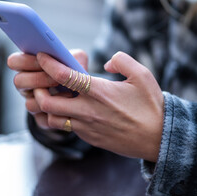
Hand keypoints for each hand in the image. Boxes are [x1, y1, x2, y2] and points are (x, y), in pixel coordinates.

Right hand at [7, 49, 87, 129]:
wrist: (84, 95)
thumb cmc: (76, 72)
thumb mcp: (76, 60)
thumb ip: (72, 55)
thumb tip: (67, 57)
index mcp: (27, 67)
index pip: (14, 61)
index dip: (25, 60)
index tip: (42, 58)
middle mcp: (26, 86)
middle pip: (18, 81)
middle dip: (38, 79)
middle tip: (56, 79)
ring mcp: (32, 103)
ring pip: (29, 103)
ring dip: (49, 98)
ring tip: (68, 93)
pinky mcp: (42, 119)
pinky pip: (43, 119)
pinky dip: (57, 114)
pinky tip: (69, 107)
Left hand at [34, 51, 163, 161]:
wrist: (159, 139)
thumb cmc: (151, 105)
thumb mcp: (142, 75)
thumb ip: (122, 60)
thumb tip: (105, 62)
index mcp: (99, 92)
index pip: (64, 76)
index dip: (48, 64)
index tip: (41, 56)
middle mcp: (88, 110)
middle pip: (47, 102)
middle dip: (37, 90)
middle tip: (40, 82)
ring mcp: (87, 127)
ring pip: (52, 119)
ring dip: (47, 107)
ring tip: (53, 96)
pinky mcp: (89, 138)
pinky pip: (66, 128)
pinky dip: (60, 118)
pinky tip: (68, 109)